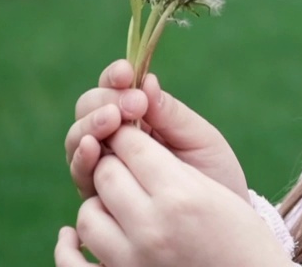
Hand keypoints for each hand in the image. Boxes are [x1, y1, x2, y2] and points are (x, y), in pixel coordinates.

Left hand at [54, 128, 292, 266]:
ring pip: (87, 216)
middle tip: (133, 161)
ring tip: (124, 197)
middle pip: (104, 174)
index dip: (128, 129)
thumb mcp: (217, 164)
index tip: (136, 127)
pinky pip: (74, 265)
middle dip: (113, 158)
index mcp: (178, 194)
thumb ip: (175, 124)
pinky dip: (69, 247)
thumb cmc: (240, 220)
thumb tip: (145, 84)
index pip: (127, 143)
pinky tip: (74, 235)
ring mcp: (132, 262)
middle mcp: (151, 229)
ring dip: (99, 200)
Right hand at [65, 61, 247, 200]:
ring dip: (90, 125)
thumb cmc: (215, 177)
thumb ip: (172, 114)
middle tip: (128, 105)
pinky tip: (93, 147)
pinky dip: (82, 157)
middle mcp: (117, 138)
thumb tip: (146, 81)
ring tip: (110, 121)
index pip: (116, 88)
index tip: (126, 74)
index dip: (115, 76)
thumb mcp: (201, 140)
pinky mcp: (99, 196)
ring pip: (79, 137)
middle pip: (89, 108)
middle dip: (103, 101)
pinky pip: (82, 173)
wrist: (222, 227)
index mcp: (142, 116)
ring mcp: (105, 166)